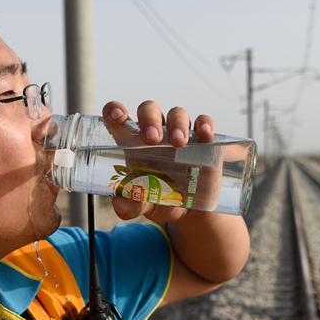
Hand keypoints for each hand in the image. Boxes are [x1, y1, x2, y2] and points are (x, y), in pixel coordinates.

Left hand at [102, 100, 215, 223]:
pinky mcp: (203, 139)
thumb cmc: (161, 200)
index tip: (117, 115)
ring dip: (177, 123)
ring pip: (176, 114)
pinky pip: (204, 122)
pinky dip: (205, 123)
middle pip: (149, 110)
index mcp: (133, 143)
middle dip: (149, 120)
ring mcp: (179, 133)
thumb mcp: (146, 206)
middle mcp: (156, 133)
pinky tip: (205, 133)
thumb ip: (132, 206)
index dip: (115, 110)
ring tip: (179, 142)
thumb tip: (119, 203)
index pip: (118, 117)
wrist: (192, 209)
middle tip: (151, 139)